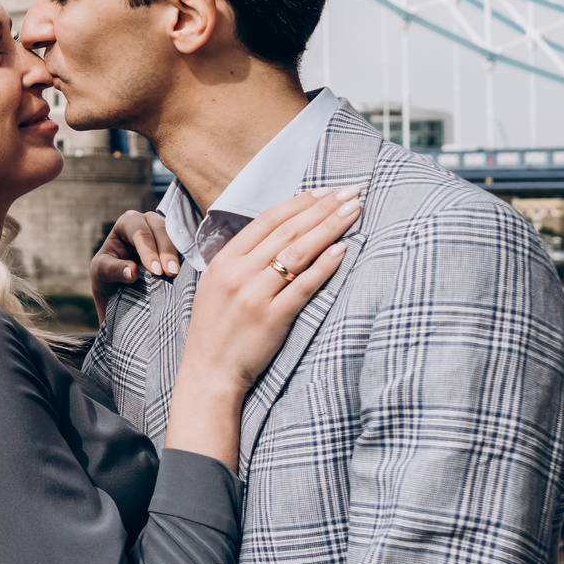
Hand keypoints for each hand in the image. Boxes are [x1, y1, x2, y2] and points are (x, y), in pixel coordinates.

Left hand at [91, 210, 178, 320]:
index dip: (148, 250)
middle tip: (171, 273)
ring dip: (177, 254)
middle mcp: (147, 220)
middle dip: (166, 251)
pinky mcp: (176, 242)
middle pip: (160, 230)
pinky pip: (185, 243)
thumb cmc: (107, 272)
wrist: (119, 283)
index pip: (139, 232)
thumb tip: (133, 271)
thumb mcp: (101, 271)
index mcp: (127, 222)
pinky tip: (189, 268)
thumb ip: (114, 270)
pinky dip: (188, 254)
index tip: (156, 271)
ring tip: (177, 273)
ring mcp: (164, 229)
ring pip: (175, 235)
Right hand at [179, 187, 358, 394]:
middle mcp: (238, 273)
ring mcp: (255, 295)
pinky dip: (324, 266)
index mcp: (223, 261)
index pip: (267, 220)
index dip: (299, 203)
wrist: (209, 372)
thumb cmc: (216, 330)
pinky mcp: (273, 317)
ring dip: (330, 228)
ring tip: (354, 211)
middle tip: (351, 192)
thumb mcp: (217, 286)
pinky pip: (304, 286)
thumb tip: (279, 236)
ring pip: (298, 252)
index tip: (325, 191)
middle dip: (323, 208)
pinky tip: (343, 249)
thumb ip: (242, 261)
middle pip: (287, 231)